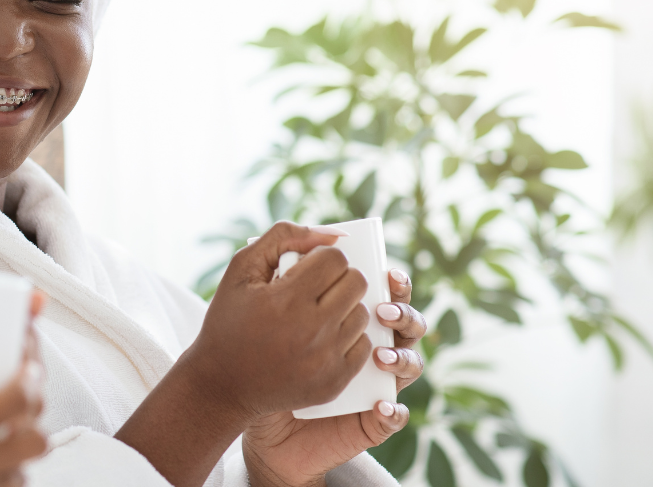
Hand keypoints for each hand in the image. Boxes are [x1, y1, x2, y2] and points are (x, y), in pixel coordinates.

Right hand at [115, 222, 367, 486]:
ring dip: (344, 309)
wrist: (220, 384)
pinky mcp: (334, 382)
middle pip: (356, 283)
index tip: (306, 269)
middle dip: (339, 279)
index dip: (321, 258)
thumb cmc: (229, 321)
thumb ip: (283, 237)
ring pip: (362, 314)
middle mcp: (311, 329)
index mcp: (287, 298)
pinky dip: (347, 339)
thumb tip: (332, 234)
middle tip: (316, 289)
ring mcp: (325, 359)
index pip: (335, 259)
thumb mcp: (241, 270)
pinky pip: (363, 346)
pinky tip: (323, 340)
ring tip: (317, 316)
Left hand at [242, 268, 425, 486]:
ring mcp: (374, 381)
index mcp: (352, 314)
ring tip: (382, 356)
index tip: (385, 274)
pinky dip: (392, 412)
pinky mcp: (368, 417)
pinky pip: (393, 416)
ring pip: (410, 365)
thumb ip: (289, 258)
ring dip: (403, 358)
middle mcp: (371, 345)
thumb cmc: (257, 347)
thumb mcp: (265, 297)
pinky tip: (381, 406)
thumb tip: (329, 234)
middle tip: (384, 311)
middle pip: (407, 325)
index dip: (394, 283)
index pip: (387, 293)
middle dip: (403, 316)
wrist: (241, 402)